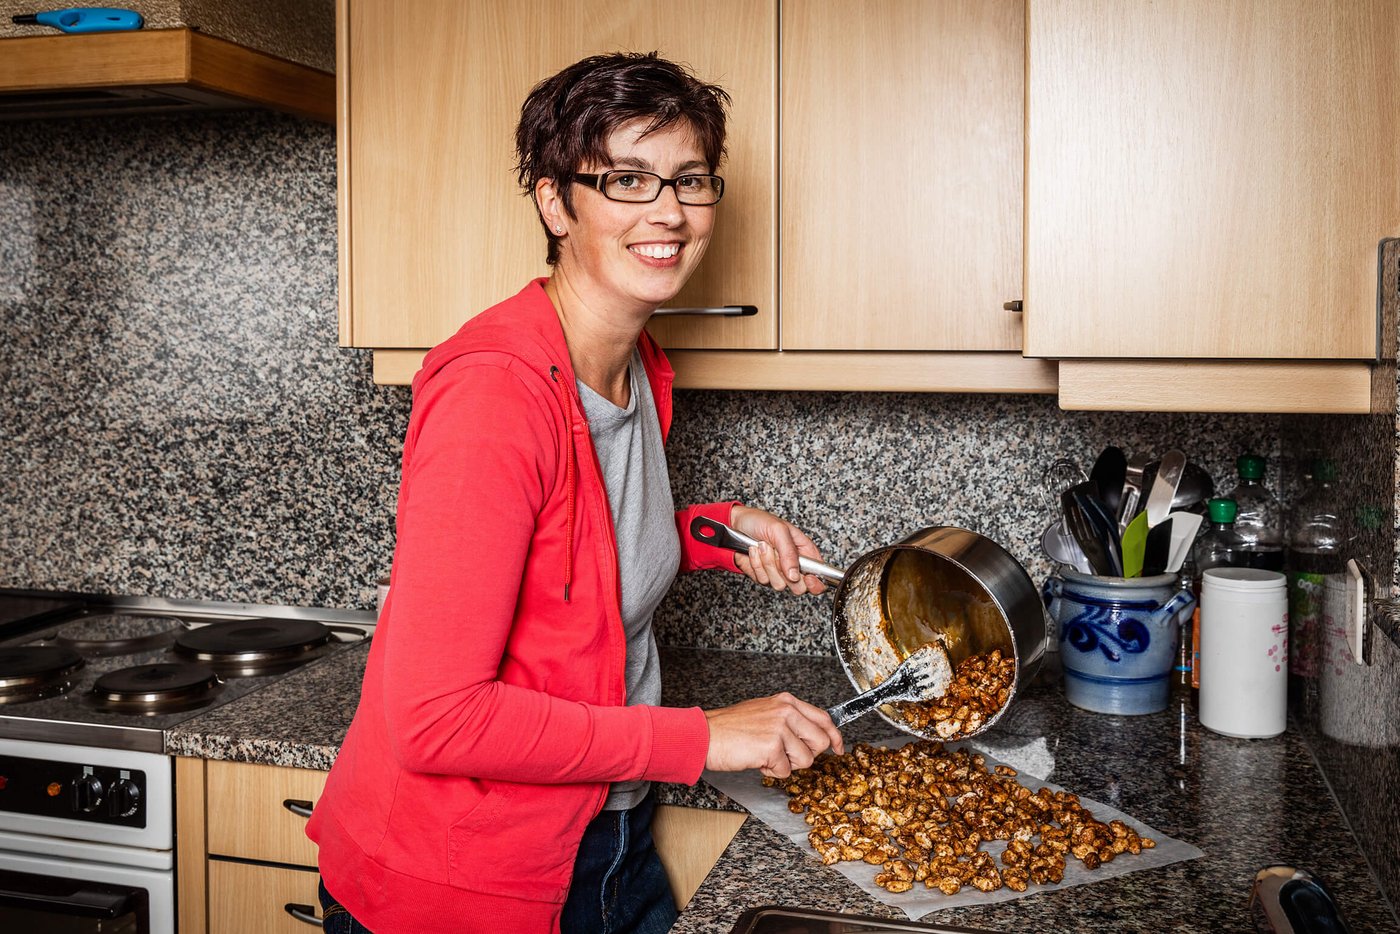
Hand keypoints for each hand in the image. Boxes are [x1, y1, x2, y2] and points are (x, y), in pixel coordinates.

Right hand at [703, 693, 844, 777]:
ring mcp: (780, 728)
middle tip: (784, 754)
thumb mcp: (764, 713)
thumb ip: (789, 720)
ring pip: (805, 760)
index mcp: (786, 701)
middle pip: (820, 741)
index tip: (838, 748)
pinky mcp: (772, 746)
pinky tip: (756, 759)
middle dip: (806, 754)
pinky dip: (771, 771)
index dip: (834, 736)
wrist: (706, 736)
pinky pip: (785, 771)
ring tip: (765, 754)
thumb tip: (812, 734)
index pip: (824, 718)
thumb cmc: (730, 728)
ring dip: (786, 764)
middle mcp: (786, 711)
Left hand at [730, 505, 828, 594]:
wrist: (735, 524)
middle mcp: (793, 565)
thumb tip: (795, 574)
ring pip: (778, 584)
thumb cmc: (760, 521)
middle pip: (799, 587)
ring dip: (767, 564)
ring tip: (762, 547)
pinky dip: (755, 565)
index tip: (806, 578)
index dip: (816, 583)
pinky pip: (762, 580)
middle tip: (777, 555)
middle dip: (785, 572)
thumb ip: (789, 552)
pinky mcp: (763, 576)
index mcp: (805, 552)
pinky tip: (753, 552)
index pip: (819, 575)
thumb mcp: (778, 530)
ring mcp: (777, 572)